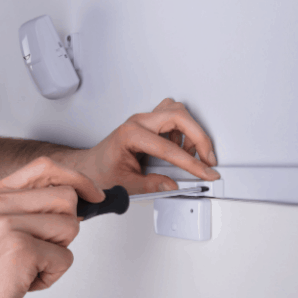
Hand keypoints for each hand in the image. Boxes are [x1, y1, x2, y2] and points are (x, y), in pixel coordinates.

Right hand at [0, 156, 104, 297]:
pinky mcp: (21, 251)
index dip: (76, 179)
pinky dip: (49, 278)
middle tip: (40, 252)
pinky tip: (22, 285)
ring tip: (25, 271)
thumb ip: (16, 212)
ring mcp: (8, 225)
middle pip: (66, 197)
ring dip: (56, 255)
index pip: (45, 168)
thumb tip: (66, 203)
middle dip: (65, 228)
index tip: (93, 194)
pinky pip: (65, 258)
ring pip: (70, 227)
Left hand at [74, 98, 219, 194]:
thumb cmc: (100, 172)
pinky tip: (180, 148)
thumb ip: (151, 186)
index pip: (169, 148)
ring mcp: (143, 120)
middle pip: (178, 116)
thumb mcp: (125, 185)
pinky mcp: (148, 123)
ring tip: (191, 155)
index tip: (205, 172)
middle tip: (208, 159)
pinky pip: (172, 116)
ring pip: (177, 112)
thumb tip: (172, 185)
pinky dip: (183, 130)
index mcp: (130, 135)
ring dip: (191, 131)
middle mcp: (138, 122)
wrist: (88, 166)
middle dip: (198, 137)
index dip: (192, 163)